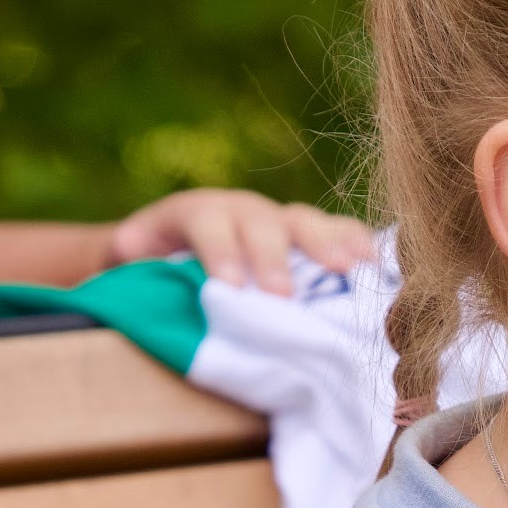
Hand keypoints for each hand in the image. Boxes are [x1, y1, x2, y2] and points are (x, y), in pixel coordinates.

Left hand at [105, 188, 373, 295]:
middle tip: (282, 297)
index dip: (219, 251)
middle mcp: (244, 210)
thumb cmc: (152, 268)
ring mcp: (283, 221)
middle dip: (273, 259)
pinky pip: (342, 235)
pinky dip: (360, 248)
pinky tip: (379, 268)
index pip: (208, 221)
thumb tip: (129, 255)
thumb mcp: (131, 265)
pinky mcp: (313, 238)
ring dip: (328, 246)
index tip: (229, 287)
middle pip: (262, 224)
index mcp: (197, 212)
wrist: (173, 249)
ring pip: (307, 223)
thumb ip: (130, 263)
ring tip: (348, 272)